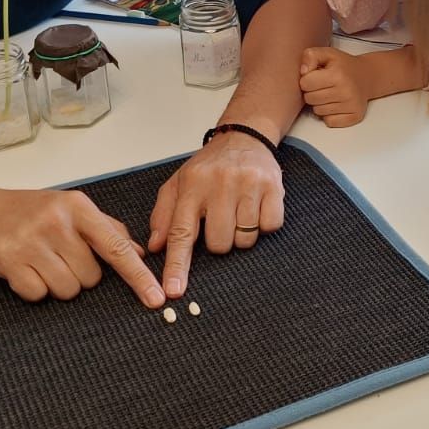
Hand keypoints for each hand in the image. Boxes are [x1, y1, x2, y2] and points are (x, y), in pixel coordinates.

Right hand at [0, 185, 162, 306]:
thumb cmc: (28, 211)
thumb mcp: (69, 209)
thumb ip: (107, 229)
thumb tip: (140, 252)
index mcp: (77, 207)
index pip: (116, 246)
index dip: (138, 275)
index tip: (157, 298)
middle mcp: (55, 221)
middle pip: (91, 277)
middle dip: (79, 274)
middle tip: (57, 255)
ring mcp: (30, 241)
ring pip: (67, 289)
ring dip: (56, 283)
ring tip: (39, 261)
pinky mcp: (7, 260)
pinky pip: (38, 294)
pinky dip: (33, 288)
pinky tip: (22, 268)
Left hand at [148, 130, 284, 298]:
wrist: (243, 138)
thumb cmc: (208, 167)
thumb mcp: (178, 185)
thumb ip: (163, 215)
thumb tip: (155, 247)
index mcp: (191, 186)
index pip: (181, 232)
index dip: (177, 265)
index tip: (174, 290)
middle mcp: (219, 184)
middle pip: (219, 243)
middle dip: (219, 241)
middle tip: (220, 219)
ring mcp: (248, 184)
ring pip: (245, 239)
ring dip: (241, 233)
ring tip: (238, 210)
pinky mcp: (273, 186)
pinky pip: (269, 227)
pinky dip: (263, 224)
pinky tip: (256, 207)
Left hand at [299, 46, 370, 126]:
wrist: (367, 76)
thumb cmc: (343, 65)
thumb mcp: (327, 53)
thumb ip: (310, 56)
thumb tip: (303, 72)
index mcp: (337, 75)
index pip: (305, 84)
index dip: (307, 79)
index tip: (315, 76)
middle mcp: (345, 92)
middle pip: (310, 99)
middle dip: (312, 92)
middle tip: (322, 85)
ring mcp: (351, 106)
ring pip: (318, 111)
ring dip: (320, 104)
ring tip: (330, 94)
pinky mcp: (354, 117)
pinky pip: (329, 122)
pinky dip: (329, 115)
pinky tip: (335, 104)